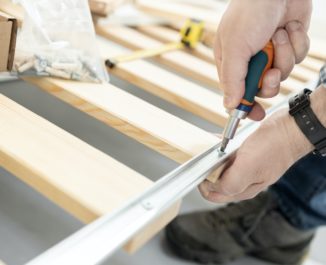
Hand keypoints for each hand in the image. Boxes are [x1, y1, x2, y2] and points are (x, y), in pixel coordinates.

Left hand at [199, 107, 313, 202]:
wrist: (291, 129)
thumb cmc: (275, 147)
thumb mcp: (249, 168)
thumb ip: (230, 183)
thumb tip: (211, 187)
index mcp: (243, 189)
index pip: (214, 195)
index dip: (203, 184)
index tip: (201, 169)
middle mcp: (243, 180)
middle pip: (214, 181)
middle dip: (206, 170)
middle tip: (205, 157)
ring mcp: (244, 167)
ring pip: (219, 167)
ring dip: (211, 158)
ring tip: (210, 148)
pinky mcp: (246, 155)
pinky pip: (226, 155)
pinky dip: (219, 149)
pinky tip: (217, 141)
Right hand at [215, 0, 311, 119]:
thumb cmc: (250, 12)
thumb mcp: (235, 47)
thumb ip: (232, 79)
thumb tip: (229, 105)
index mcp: (231, 61)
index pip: (236, 92)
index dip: (246, 105)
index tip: (255, 115)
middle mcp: (250, 60)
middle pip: (262, 88)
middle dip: (270, 81)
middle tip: (272, 71)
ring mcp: (271, 52)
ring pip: (283, 73)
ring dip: (285, 56)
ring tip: (279, 35)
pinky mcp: (289, 45)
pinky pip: (298, 58)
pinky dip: (296, 44)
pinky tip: (289, 28)